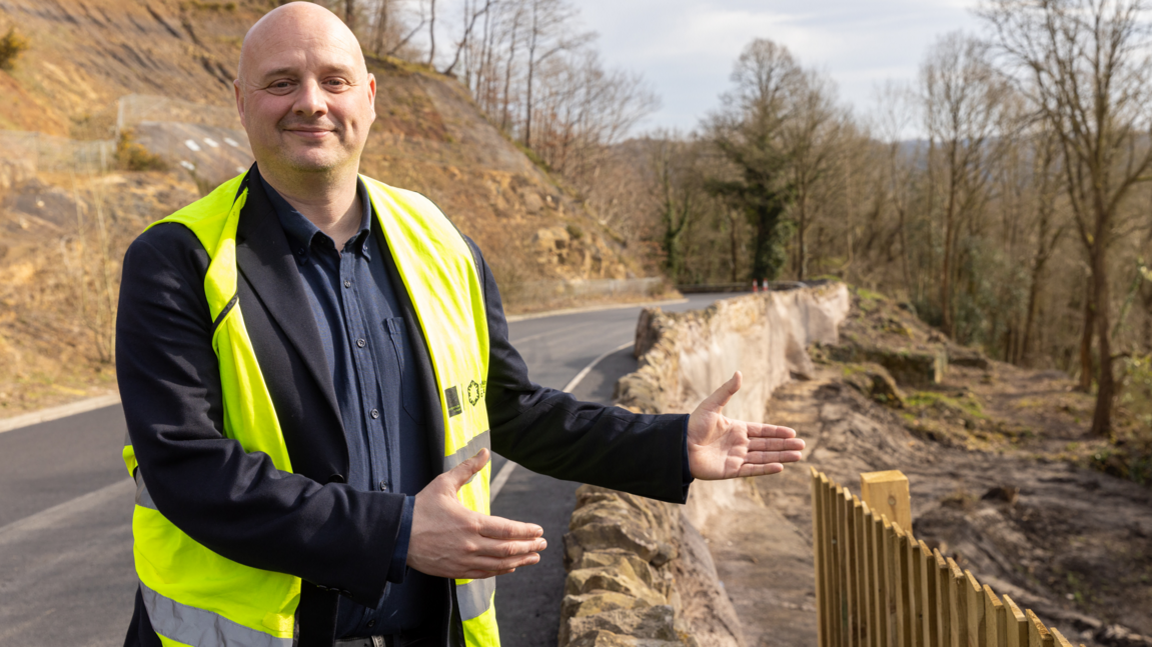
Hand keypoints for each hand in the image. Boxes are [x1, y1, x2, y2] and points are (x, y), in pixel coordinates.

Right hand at [407, 448, 546, 578]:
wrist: (397, 535)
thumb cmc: (421, 507)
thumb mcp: (444, 483)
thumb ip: (468, 468)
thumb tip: (485, 452)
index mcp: (471, 522)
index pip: (507, 529)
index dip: (526, 531)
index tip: (539, 530)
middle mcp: (470, 544)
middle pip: (508, 549)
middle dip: (529, 547)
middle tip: (543, 544)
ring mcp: (463, 559)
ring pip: (498, 564)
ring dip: (519, 561)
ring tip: (534, 557)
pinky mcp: (455, 570)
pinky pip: (483, 573)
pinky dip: (500, 571)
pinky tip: (510, 567)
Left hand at [687, 371, 805, 479]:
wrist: (679, 446)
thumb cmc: (693, 425)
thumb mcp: (712, 405)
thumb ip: (727, 391)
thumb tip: (739, 373)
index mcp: (736, 429)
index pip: (761, 431)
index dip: (777, 432)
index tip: (792, 433)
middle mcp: (738, 444)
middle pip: (766, 445)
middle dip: (784, 446)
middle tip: (802, 445)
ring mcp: (736, 458)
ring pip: (763, 457)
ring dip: (780, 457)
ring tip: (798, 456)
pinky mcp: (731, 470)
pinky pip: (752, 469)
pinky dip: (766, 469)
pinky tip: (780, 467)